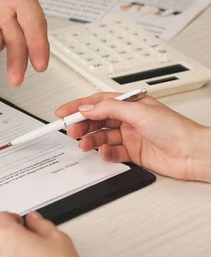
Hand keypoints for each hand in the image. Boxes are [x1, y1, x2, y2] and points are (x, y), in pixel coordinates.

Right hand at [56, 93, 210, 182]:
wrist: (193, 154)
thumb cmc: (176, 129)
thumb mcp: (138, 112)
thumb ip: (109, 109)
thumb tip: (88, 107)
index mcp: (130, 104)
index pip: (98, 102)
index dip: (78, 106)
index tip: (63, 112)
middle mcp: (129, 119)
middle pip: (97, 120)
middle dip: (82, 125)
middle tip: (71, 131)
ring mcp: (131, 136)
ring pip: (102, 137)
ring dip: (91, 140)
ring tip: (85, 145)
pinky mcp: (133, 153)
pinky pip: (112, 152)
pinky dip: (105, 153)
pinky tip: (104, 153)